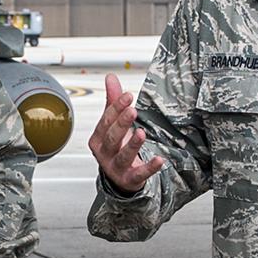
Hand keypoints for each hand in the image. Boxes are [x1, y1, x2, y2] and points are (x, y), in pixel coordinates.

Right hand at [89, 76, 166, 194]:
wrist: (119, 176)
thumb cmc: (116, 146)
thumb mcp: (112, 124)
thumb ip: (112, 101)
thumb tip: (111, 78)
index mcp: (98, 138)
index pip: (105, 121)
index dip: (116, 108)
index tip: (128, 96)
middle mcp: (105, 153)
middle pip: (111, 138)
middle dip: (121, 124)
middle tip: (132, 110)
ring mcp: (116, 168)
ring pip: (123, 156)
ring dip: (132, 145)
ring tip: (141, 133)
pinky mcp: (130, 179)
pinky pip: (139, 174)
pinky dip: (149, 167)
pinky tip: (159, 160)